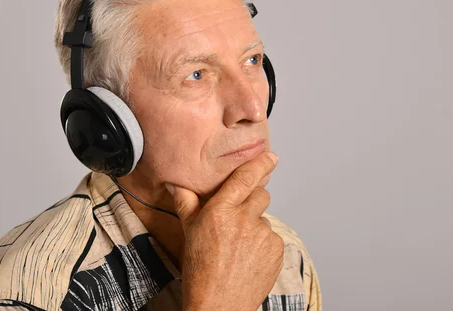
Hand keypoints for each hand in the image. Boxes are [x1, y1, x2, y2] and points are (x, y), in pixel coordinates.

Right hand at [166, 152, 282, 310]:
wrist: (219, 305)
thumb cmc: (200, 271)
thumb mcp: (189, 233)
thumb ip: (186, 204)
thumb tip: (176, 184)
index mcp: (221, 211)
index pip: (245, 178)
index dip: (260, 164)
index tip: (270, 157)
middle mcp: (245, 219)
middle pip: (260, 195)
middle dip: (252, 201)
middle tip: (237, 221)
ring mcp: (263, 235)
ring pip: (265, 218)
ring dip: (255, 226)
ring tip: (239, 247)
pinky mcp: (276, 250)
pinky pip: (273, 237)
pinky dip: (264, 244)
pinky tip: (249, 257)